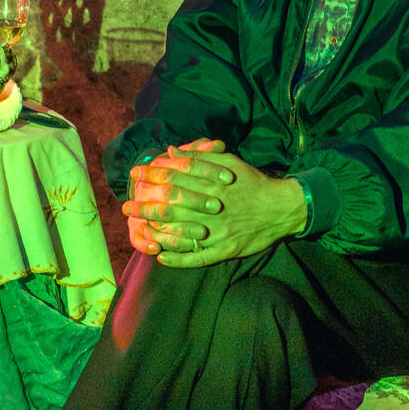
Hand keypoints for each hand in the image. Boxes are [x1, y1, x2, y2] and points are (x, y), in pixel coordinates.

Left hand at [123, 143, 306, 267]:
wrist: (282, 207)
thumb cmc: (251, 181)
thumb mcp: (227, 161)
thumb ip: (198, 157)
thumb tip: (170, 151)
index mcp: (211, 184)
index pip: (173, 178)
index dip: (151, 176)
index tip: (134, 174)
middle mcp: (212, 208)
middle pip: (171, 207)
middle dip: (145, 206)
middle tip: (126, 207)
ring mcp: (218, 231)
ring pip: (181, 234)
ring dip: (157, 232)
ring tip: (139, 229)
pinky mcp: (226, 249)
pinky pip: (197, 257)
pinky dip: (178, 259)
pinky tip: (161, 256)